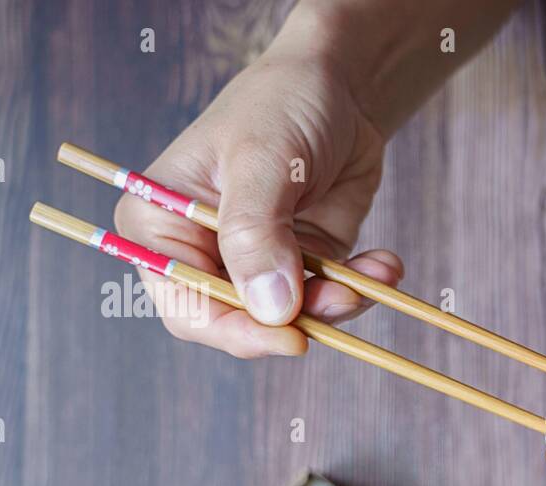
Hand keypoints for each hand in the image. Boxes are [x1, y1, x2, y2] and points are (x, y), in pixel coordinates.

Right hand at [114, 44, 400, 357]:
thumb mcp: (261, 162)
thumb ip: (256, 235)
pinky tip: (384, 264)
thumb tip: (270, 310)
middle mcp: (203, 254)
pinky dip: (361, 288)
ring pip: (294, 319)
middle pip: (242, 324)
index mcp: (161, 226)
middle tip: (346, 297)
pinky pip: (330, 299)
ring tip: (375, 271)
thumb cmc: (281, 104)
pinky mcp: (302, 265)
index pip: (187, 306)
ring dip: (340, 303)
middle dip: (298, 319)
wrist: (339, 88)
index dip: (236, 332)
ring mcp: (256, 264)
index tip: (291, 338)